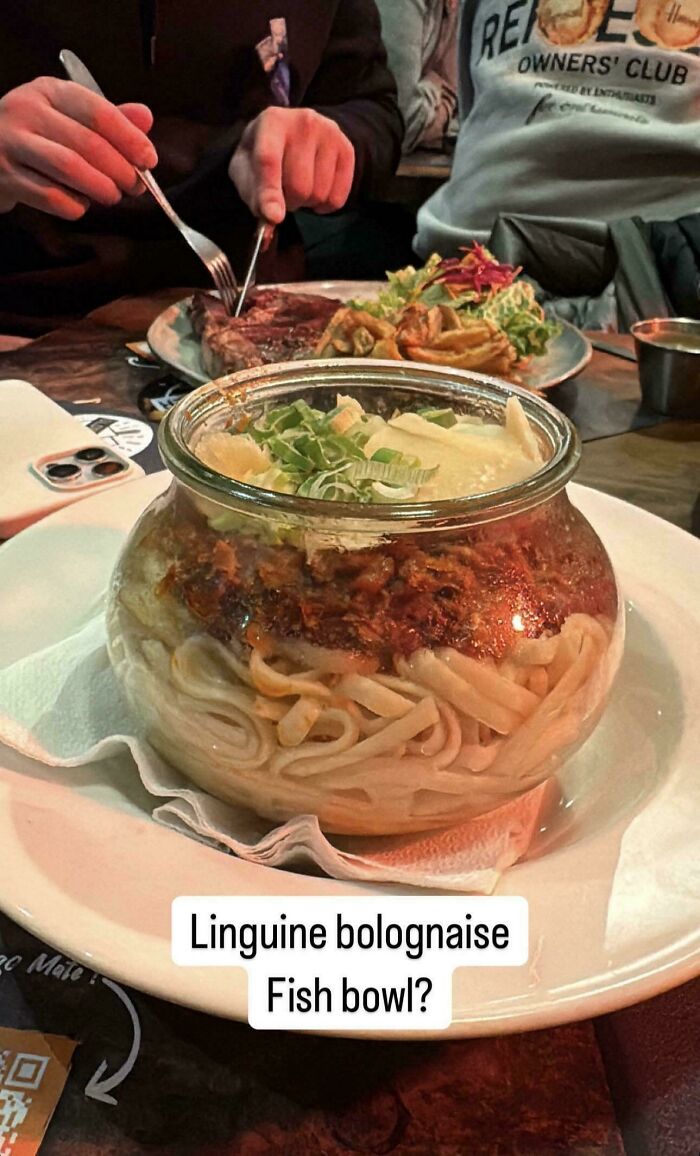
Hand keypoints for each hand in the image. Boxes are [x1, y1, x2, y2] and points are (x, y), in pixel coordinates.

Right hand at [0, 77, 156, 219]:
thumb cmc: (36, 135)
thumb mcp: (68, 116)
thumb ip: (108, 118)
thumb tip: (145, 118)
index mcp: (49, 91)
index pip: (98, 112)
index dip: (130, 139)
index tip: (149, 160)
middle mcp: (26, 111)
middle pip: (87, 144)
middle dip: (120, 170)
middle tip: (134, 186)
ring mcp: (12, 144)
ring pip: (70, 169)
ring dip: (100, 189)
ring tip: (111, 196)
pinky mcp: (6, 177)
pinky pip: (52, 197)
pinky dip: (75, 206)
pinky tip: (80, 204)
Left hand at [229, 106, 354, 224]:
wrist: (292, 135)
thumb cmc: (263, 156)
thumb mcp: (245, 171)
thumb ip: (254, 195)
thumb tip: (272, 219)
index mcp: (272, 122)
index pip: (269, 161)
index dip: (270, 193)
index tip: (274, 217)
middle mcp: (304, 122)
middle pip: (299, 186)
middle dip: (288, 201)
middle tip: (284, 191)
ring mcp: (330, 134)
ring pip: (319, 194)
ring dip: (306, 203)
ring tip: (300, 186)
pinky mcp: (347, 150)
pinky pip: (337, 198)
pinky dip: (325, 205)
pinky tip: (316, 189)